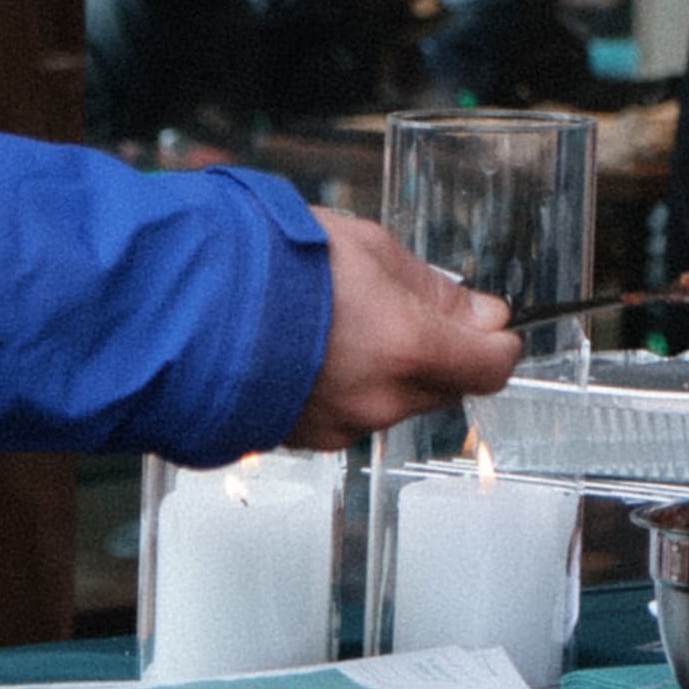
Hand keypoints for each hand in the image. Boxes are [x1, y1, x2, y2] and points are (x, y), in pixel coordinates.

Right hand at [285, 210, 523, 444]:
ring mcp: (343, 426)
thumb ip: (434, 289)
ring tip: (342, 323)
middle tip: (400, 307)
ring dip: (389, 369)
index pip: (492, 367)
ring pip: (396, 402)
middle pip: (446, 386)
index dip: (498, 343)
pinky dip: (346, 388)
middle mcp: (382, 399)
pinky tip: (315, 352)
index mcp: (409, 347)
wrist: (190, 307)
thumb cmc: (274, 264)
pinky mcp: (307, 439)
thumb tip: (482, 314)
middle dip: (439, 351)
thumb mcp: (370, 248)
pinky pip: (351, 416)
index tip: (489, 323)